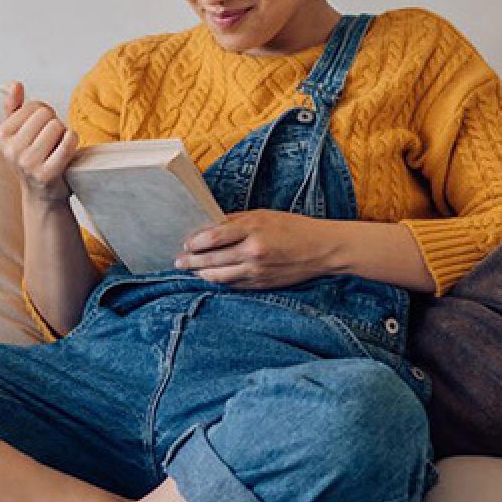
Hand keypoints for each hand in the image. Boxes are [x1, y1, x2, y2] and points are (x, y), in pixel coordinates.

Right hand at [0, 80, 78, 199]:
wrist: (42, 196)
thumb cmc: (32, 158)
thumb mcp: (17, 132)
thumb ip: (14, 106)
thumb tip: (13, 84)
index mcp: (1, 135)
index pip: (34, 105)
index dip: (44, 114)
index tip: (40, 131)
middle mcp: (11, 150)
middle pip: (46, 114)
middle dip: (54, 124)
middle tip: (50, 141)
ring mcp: (28, 163)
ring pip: (58, 126)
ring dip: (63, 134)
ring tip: (56, 149)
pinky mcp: (47, 174)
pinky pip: (69, 141)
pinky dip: (72, 142)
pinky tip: (66, 152)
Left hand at [176, 210, 343, 288]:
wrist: (323, 249)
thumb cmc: (295, 228)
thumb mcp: (265, 216)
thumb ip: (238, 221)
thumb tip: (211, 225)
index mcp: (253, 230)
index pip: (213, 237)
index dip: (195, 242)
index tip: (186, 243)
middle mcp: (253, 252)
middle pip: (212, 259)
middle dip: (191, 261)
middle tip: (178, 261)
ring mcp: (257, 272)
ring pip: (219, 277)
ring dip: (202, 274)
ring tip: (193, 270)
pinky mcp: (262, 285)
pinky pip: (234, 285)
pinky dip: (220, 281)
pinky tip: (213, 277)